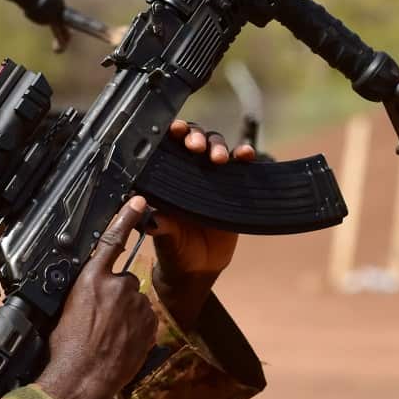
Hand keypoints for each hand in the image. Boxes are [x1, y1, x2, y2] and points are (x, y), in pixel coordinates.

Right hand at [36, 197, 157, 398]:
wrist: (80, 381)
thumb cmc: (64, 349)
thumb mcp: (64, 309)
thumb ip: (85, 290)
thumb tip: (93, 287)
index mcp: (91, 279)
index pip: (111, 240)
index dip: (126, 218)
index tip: (140, 201)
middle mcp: (117, 287)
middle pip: (124, 279)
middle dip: (117, 294)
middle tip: (99, 319)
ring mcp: (137, 307)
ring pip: (135, 301)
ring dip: (127, 312)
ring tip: (108, 336)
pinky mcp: (149, 326)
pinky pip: (145, 319)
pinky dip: (136, 327)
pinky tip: (120, 343)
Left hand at [151, 121, 253, 326]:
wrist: (198, 268)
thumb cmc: (173, 248)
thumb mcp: (163, 237)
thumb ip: (158, 225)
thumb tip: (152, 218)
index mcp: (166, 177)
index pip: (168, 146)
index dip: (172, 133)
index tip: (175, 130)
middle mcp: (188, 171)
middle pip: (195, 140)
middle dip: (196, 137)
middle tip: (195, 147)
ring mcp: (211, 177)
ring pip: (217, 147)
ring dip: (218, 145)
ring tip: (219, 158)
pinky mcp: (232, 187)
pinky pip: (240, 166)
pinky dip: (244, 155)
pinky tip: (246, 154)